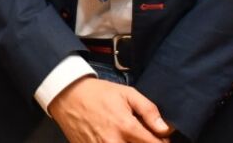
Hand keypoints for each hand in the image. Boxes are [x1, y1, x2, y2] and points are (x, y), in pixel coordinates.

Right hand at [46, 76, 172, 142]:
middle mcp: (114, 142)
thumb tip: (165, 128)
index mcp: (126, 127)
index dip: (162, 142)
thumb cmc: (98, 93)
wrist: (67, 96)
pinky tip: (115, 138)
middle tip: (143, 136)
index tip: (160, 137)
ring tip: (128, 137)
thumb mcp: (127, 93)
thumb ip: (149, 110)